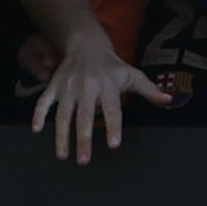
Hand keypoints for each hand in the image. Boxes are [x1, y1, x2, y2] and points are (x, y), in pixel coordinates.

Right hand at [31, 35, 173, 164]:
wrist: (86, 44)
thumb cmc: (112, 66)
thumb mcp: (132, 75)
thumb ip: (150, 91)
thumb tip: (169, 101)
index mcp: (108, 86)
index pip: (112, 109)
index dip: (113, 126)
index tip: (113, 144)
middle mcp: (87, 87)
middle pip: (85, 116)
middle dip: (83, 139)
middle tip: (84, 161)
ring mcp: (68, 87)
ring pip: (63, 113)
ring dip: (61, 135)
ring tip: (63, 156)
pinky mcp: (55, 86)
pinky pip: (44, 101)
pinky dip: (39, 114)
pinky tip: (37, 130)